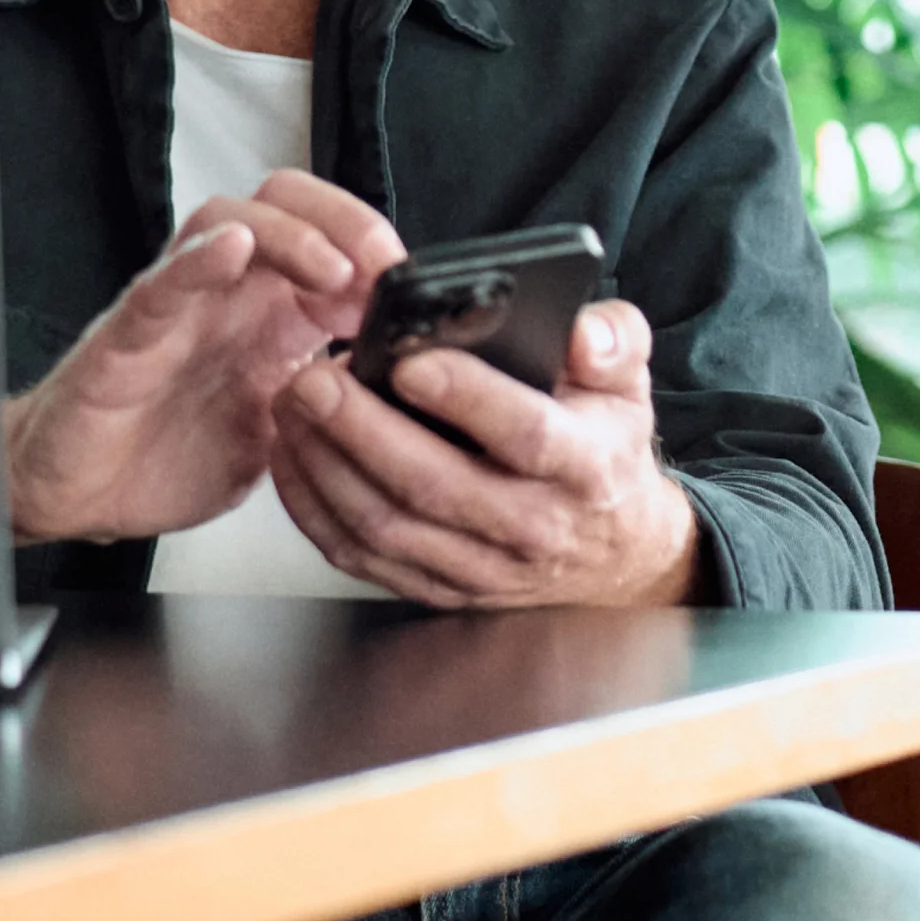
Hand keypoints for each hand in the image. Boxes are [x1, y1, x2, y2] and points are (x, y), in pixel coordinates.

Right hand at [2, 172, 405, 543]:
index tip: (413, 293)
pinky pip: (160, 284)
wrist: (81, 495)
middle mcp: (225, 295)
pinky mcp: (125, 337)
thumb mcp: (278, 438)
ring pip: (226, 221)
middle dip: (343, 220)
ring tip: (331, 266)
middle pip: (285, 205)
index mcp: (269, 315)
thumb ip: (332, 407)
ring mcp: (175, 307)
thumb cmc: (169, 455)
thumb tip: (405, 399)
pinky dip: (197, 261)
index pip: (331, 241)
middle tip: (381, 267)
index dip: (377, 255)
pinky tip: (230, 249)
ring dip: (289, 234)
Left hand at [266, 299, 699, 608]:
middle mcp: (531, 525)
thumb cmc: (605, 448)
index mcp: (583, 466)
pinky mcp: (439, 588)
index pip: (525, 433)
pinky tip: (293, 458)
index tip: (411, 361)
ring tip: (291, 407)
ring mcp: (481, 566)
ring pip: (388, 525)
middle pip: (433, 484)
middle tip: (313, 380)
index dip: (466, 398)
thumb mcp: (628, 384)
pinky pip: (363, 557)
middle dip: (361, 429)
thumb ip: (614, 340)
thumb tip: (584, 332)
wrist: (614, 552)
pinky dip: (316, 511)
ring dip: (326, 466)